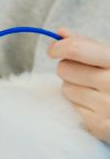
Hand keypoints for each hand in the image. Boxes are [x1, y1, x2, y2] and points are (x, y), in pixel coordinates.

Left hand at [48, 28, 109, 143]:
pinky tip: (96, 104)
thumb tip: (60, 32)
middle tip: (84, 73)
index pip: (76, 49)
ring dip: (74, 87)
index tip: (53, 50)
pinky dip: (80, 104)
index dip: (59, 47)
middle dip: (69, 68)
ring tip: (93, 89)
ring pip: (65, 89)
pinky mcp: (100, 125)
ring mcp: (108, 106)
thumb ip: (87, 44)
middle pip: (65, 69)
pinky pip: (72, 107)